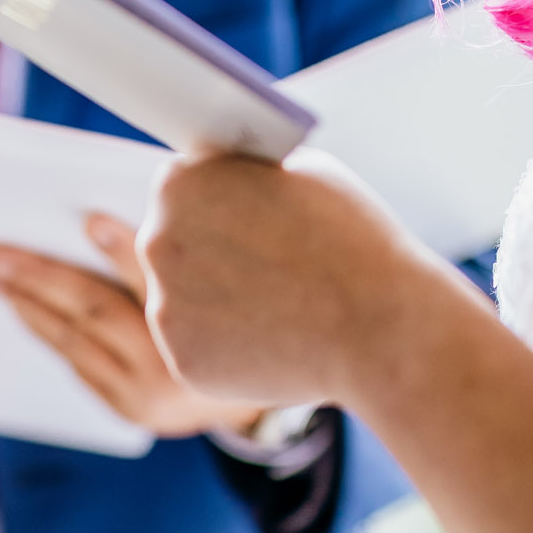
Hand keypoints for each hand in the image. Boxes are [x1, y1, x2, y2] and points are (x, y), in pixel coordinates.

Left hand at [0, 215, 270, 437]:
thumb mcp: (248, 275)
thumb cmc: (256, 318)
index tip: (88, 220)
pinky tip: (25, 309)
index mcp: (210, 328)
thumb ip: (208, 239)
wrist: (267, 400)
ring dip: (31, 306)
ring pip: (77, 342)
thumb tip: (162, 191)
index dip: (122, 248)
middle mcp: (174, 364)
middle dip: (41, 278)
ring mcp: (148, 393)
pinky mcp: (132, 409)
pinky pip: (81, 366)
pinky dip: (52, 335)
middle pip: (96, 311)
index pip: (158, 281)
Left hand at [136, 150, 471, 408]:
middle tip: (259, 265)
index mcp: (179, 186)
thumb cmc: (350, 240)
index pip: (181, 188)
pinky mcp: (182, 362)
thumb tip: (228, 180)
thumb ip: (246, 174)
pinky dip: (227, 346)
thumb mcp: (299, 171)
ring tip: (273, 305)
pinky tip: (270, 339)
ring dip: (215, 301)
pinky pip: (198, 347)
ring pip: (182, 301)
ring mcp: (164, 308)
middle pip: (172, 246)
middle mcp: (156, 245)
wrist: (376, 326)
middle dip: (208, 252)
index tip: (241, 216)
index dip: (217, 201)